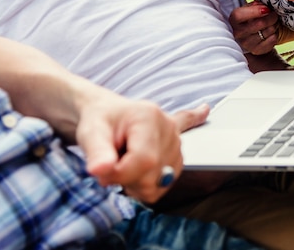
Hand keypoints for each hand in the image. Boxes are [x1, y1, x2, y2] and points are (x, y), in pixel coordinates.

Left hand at [75, 88, 209, 203]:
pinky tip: (204, 111)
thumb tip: (101, 170)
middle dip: (127, 180)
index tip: (103, 172)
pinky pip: (186, 151)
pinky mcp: (177, 147)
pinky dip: (178, 155)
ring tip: (127, 162)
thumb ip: (96, 152)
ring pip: (162, 183)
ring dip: (140, 182)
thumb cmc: (99, 120)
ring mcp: (176, 138)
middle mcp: (168, 127)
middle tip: (111, 165)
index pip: (144, 161)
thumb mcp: (90, 133)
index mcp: (148, 118)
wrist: (105, 113)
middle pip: (153, 177)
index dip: (121, 174)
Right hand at [229, 0, 293, 54]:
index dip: (255, 11)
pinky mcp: (256, 50)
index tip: (267, 9)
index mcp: (234, 20)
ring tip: (272, 23)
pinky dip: (275, 34)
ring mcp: (246, 43)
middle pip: (260, 23)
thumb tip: (264, 7)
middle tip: (274, 14)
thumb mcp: (250, 8)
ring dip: (274, 25)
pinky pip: (273, 40)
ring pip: (268, 31)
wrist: (253, 36)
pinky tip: (271, 32)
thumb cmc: (252, 19)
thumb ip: (255, 5)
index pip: (240, 15)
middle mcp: (237, 33)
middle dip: (271, 17)